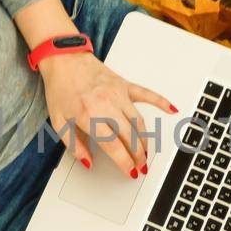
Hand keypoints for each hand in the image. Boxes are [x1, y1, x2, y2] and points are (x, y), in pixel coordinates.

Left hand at [39, 53, 175, 177]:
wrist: (63, 59)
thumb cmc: (60, 89)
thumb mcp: (58, 123)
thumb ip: (74, 146)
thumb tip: (88, 162)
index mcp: (88, 116)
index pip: (113, 146)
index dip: (124, 162)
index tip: (129, 171)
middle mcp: (106, 104)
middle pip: (130, 136)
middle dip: (138, 155)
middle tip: (141, 166)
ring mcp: (118, 93)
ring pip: (139, 121)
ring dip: (145, 140)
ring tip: (146, 153)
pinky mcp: (123, 84)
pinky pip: (146, 94)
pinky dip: (160, 102)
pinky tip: (171, 109)